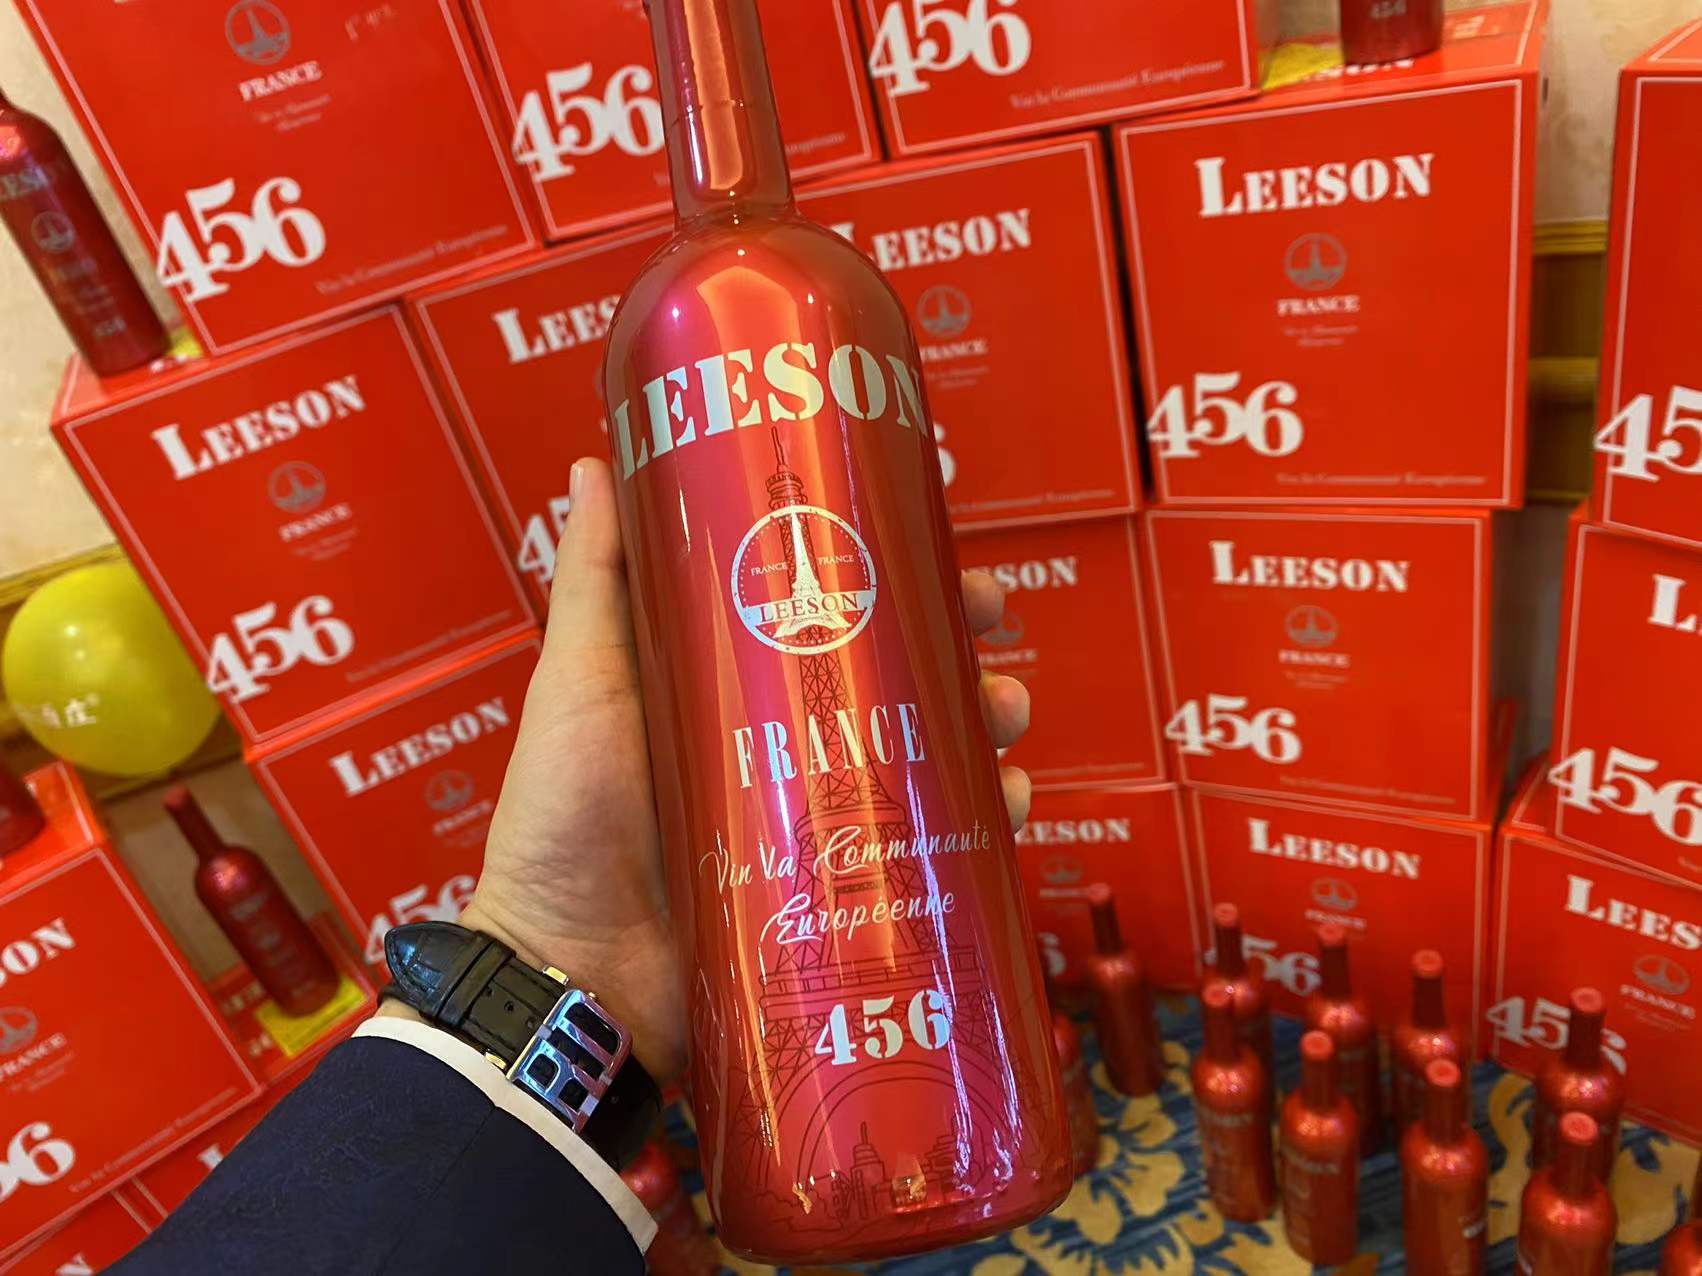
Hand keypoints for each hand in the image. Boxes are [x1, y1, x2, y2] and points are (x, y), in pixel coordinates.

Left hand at [457, 457, 1033, 1080]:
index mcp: (729, 685)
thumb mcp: (579, 683)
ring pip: (925, 756)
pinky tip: (1008, 804)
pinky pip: (928, 850)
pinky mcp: (844, 892)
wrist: (571, 973)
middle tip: (988, 622)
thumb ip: (594, 583)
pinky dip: (980, 823)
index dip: (884, 569)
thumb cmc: (561, 821)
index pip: (825, 609)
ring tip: (1004, 714)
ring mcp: (819, 820)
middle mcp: (784, 744)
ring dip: (980, 723)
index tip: (929, 531)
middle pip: (891, 677)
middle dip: (953, 642)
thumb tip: (596, 459)